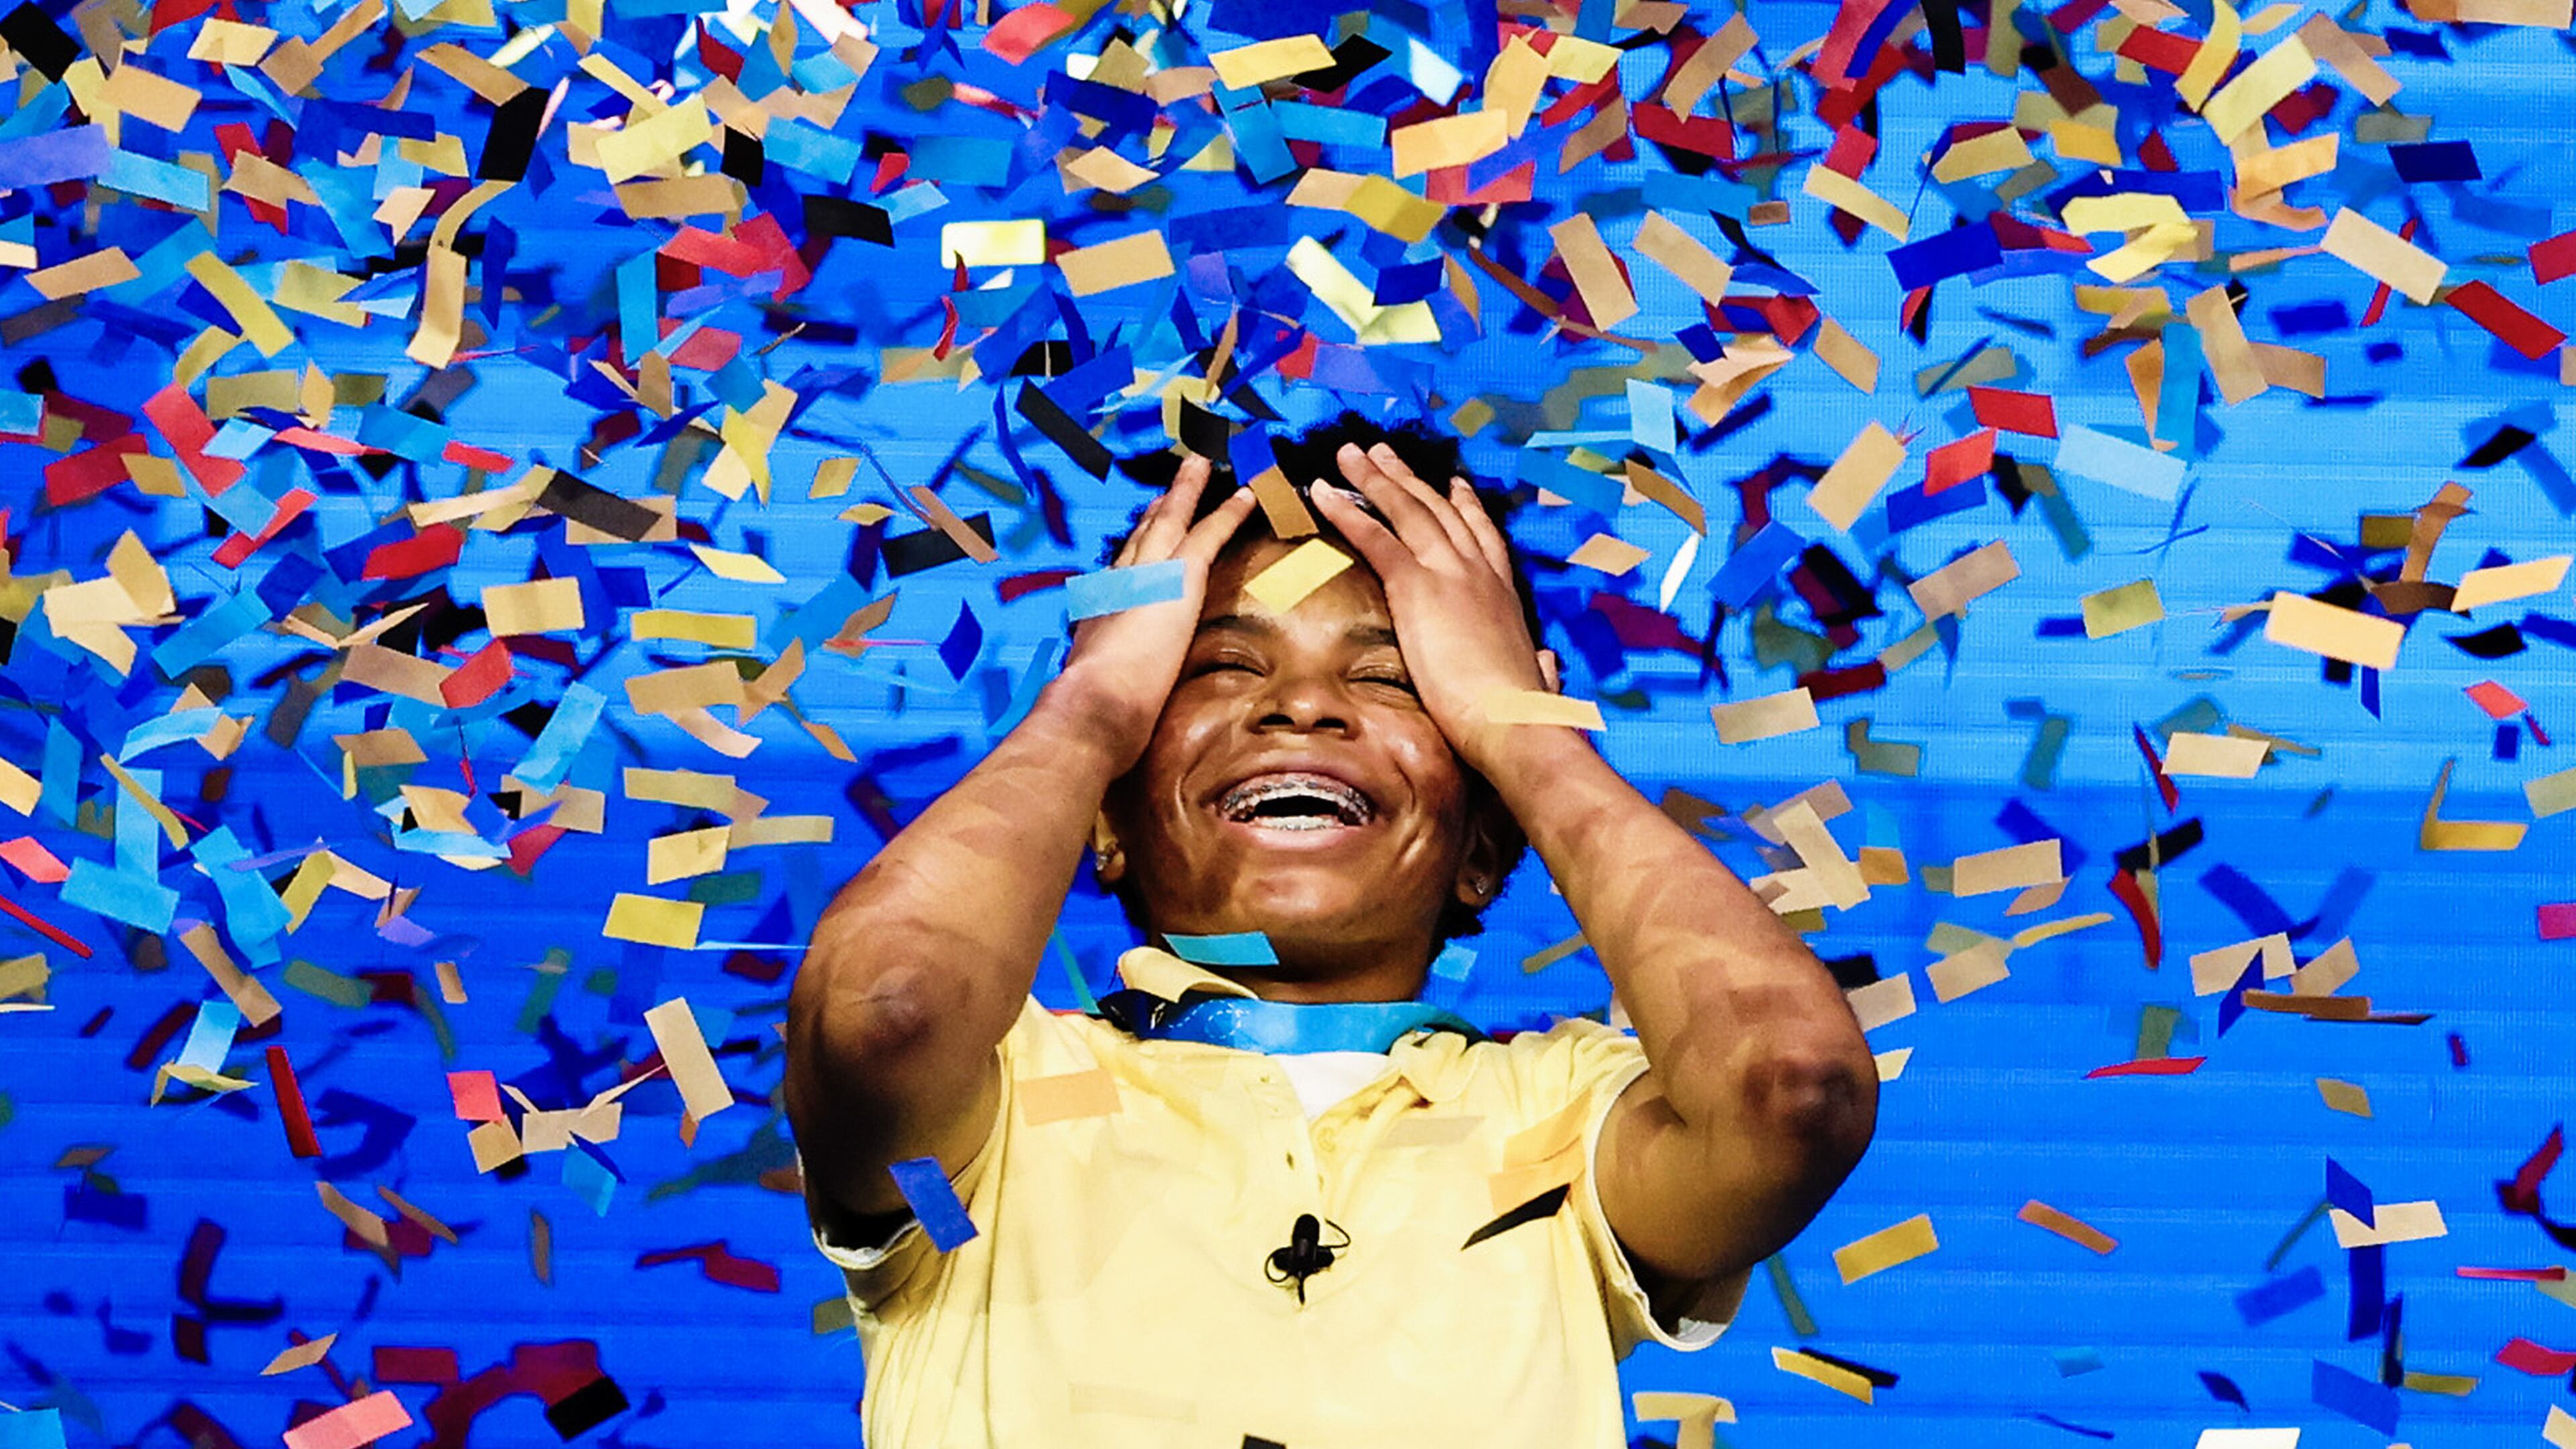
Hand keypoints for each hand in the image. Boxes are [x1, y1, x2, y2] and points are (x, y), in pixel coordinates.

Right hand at [1052, 455, 1256, 770]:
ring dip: (1189, 491)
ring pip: (1172, 521)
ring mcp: (1146, 575)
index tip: (1145, 527)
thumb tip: (1101, 704)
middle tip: (1177, 480)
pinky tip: (1246, 494)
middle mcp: (1118, 583)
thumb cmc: (1093, 713)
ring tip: (1206, 462)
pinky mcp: (1175, 578)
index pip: (1122, 569)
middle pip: (1142, 534)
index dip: (1136, 546)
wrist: (1094, 704)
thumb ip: (1100, 685)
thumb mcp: (1092, 692)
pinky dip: (1227, 512)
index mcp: (1100, 611)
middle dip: (1161, 506)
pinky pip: (1207, 535)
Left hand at [1310, 442, 1561, 773]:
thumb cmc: (1524, 715)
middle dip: (1409, 479)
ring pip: (1406, 511)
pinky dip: (1346, 510)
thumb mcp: (1537, 681)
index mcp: (1504, 594)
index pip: (1483, 538)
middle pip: (1438, 511)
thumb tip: (1545, 665)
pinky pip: (1375, 538)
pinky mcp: (1417, 587)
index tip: (1455, 485)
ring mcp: (1449, 573)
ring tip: (1349, 453)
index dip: (1466, 508)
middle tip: (1382, 453)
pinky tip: (1321, 492)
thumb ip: (1539, 668)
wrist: (1514, 720)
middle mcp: (1477, 572)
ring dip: (1374, 478)